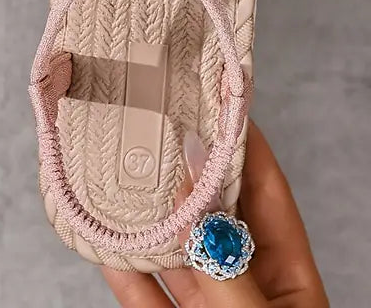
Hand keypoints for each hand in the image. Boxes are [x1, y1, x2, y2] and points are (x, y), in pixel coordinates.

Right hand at [101, 121, 328, 306]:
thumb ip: (224, 260)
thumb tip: (192, 189)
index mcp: (289, 280)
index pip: (266, 195)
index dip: (242, 147)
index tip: (213, 103)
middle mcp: (247, 288)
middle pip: (212, 216)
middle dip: (184, 174)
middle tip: (153, 127)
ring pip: (173, 253)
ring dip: (144, 220)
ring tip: (116, 177)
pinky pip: (144, 295)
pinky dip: (122, 270)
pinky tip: (102, 243)